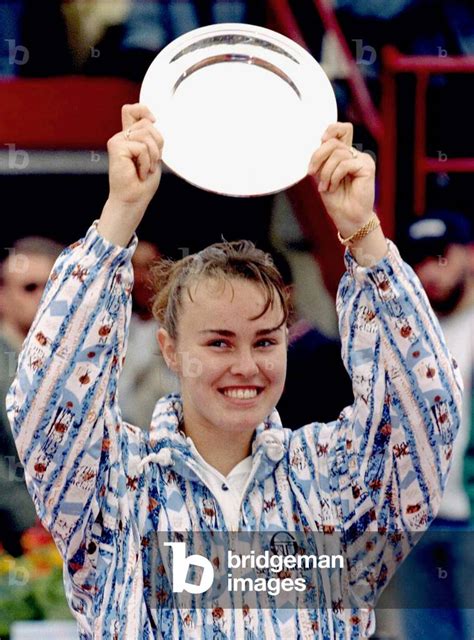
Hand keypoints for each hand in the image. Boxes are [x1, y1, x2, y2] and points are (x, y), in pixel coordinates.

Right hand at [107, 103, 163, 208]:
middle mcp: (122, 136)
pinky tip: (139, 172)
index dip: (144, 110)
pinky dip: (146, 163)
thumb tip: (154, 121)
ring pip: (146, 135)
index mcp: (130, 137)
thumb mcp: (153, 156)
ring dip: (152, 156)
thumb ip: (152, 138)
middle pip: (147, 124)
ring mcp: (117, 140)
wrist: (133, 199)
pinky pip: (141, 148)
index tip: (153, 122)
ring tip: (144, 169)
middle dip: (157, 145)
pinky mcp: (116, 147)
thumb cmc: (143, 182)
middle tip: (150, 163)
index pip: (132, 110)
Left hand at [308, 123, 374, 237]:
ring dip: (326, 172)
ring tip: (326, 186)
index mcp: (345, 153)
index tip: (321, 141)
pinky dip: (334, 176)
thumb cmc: (336, 199)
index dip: (331, 130)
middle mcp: (354, 154)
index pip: (342, 129)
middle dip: (318, 156)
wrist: (347, 218)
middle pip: (334, 141)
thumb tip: (319, 144)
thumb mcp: (323, 175)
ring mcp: (362, 159)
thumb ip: (323, 159)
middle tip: (312, 173)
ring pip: (338, 153)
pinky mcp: (367, 167)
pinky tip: (333, 187)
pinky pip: (345, 164)